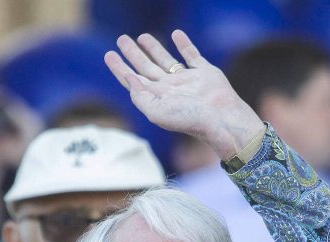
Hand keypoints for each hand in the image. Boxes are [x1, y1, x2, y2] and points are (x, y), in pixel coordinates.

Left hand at [103, 30, 264, 159]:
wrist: (221, 118)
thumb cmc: (189, 118)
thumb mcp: (157, 111)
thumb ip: (140, 96)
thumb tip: (128, 78)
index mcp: (157, 98)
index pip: (133, 80)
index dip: (120, 68)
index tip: (109, 55)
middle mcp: (170, 89)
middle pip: (146, 67)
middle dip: (133, 53)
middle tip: (121, 39)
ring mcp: (187, 80)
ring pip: (166, 60)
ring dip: (154, 47)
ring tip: (141, 36)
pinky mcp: (204, 72)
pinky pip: (192, 55)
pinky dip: (184, 44)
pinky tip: (176, 34)